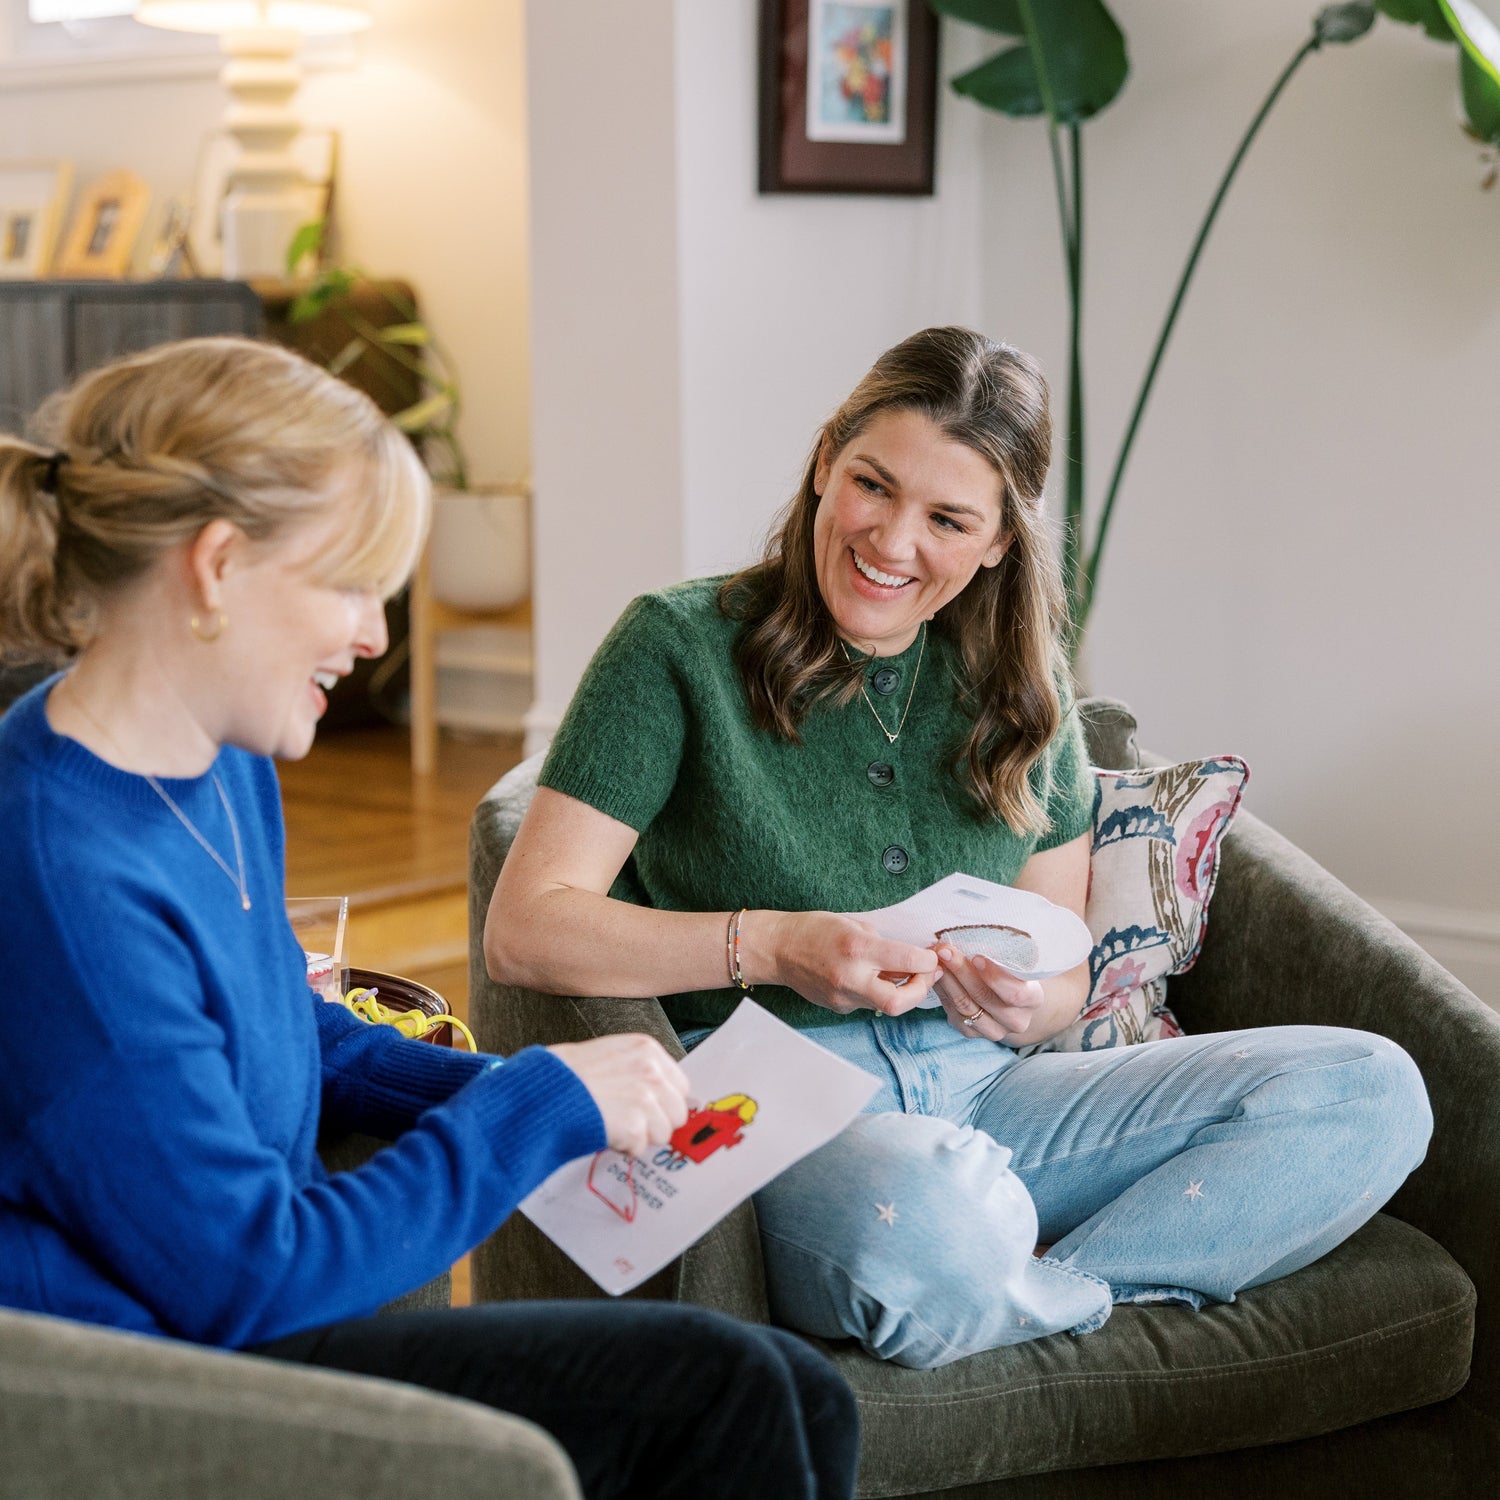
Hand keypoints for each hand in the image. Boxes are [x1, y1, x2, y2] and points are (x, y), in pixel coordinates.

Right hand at [546, 1034, 690, 1157]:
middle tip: (625, 1119)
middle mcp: (652, 1070)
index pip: (679, 1086)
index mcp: (647, 1049)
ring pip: (663, 1134)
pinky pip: (640, 1148)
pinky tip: (604, 1129)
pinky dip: (622, 1146)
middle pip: (677, 1112)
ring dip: (639, 1136)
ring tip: (611, 1122)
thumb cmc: (567, 1075)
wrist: (542, 1091)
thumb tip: (661, 1094)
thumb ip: (638, 1069)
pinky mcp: (635, 1125)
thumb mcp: (610, 1055)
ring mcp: (645, 1098)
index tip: (643, 1107)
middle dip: (655, 1122)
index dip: (661, 1102)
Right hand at [755, 911, 940, 1015]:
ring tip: (900, 973)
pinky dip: (877, 992)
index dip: (928, 961)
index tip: (931, 956)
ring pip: (885, 1005)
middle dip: (921, 990)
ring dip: (901, 991)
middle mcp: (851, 977)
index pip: (908, 962)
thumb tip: (910, 959)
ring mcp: (843, 997)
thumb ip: (883, 944)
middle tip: (926, 975)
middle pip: (900, 1003)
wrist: (778, 949)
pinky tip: (870, 977)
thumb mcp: (855, 924)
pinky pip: (868, 1003)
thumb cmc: (815, 929)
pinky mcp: (838, 1007)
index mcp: (857, 949)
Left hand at [932, 945, 1046, 1041]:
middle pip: (984, 997)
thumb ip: (1002, 956)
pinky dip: (942, 991)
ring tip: (935, 959)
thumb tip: (970, 934)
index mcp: (1032, 1000)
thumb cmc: (1013, 973)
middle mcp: (1016, 1020)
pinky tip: (935, 974)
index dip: (995, 977)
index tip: (977, 956)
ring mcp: (993, 1030)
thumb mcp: (1017, 964)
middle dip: (961, 971)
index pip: (1016, 993)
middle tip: (944, 949)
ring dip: (947, 979)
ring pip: (964, 1005)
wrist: (1012, 1004)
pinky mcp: (972, 1033)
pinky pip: (952, 1012)